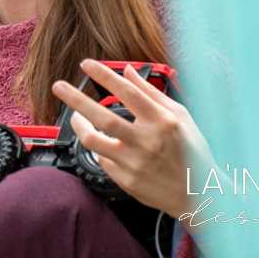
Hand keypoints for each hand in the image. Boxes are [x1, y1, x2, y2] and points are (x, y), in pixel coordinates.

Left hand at [51, 59, 212, 216]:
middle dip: (76, 99)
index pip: (128, 92)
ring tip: (75, 116)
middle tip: (58, 86)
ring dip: (79, 125)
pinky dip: (100, 148)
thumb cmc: (191, 152)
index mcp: (163, 122)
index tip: (87, 65)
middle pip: (102, 117)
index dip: (105, 76)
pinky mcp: (127, 180)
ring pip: (94, 140)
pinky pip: (103, 159)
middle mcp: (147, 142)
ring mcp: (135, 163)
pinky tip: (105, 143)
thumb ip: (151, 93)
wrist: (200, 194)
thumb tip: (128, 71)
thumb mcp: (180, 116)